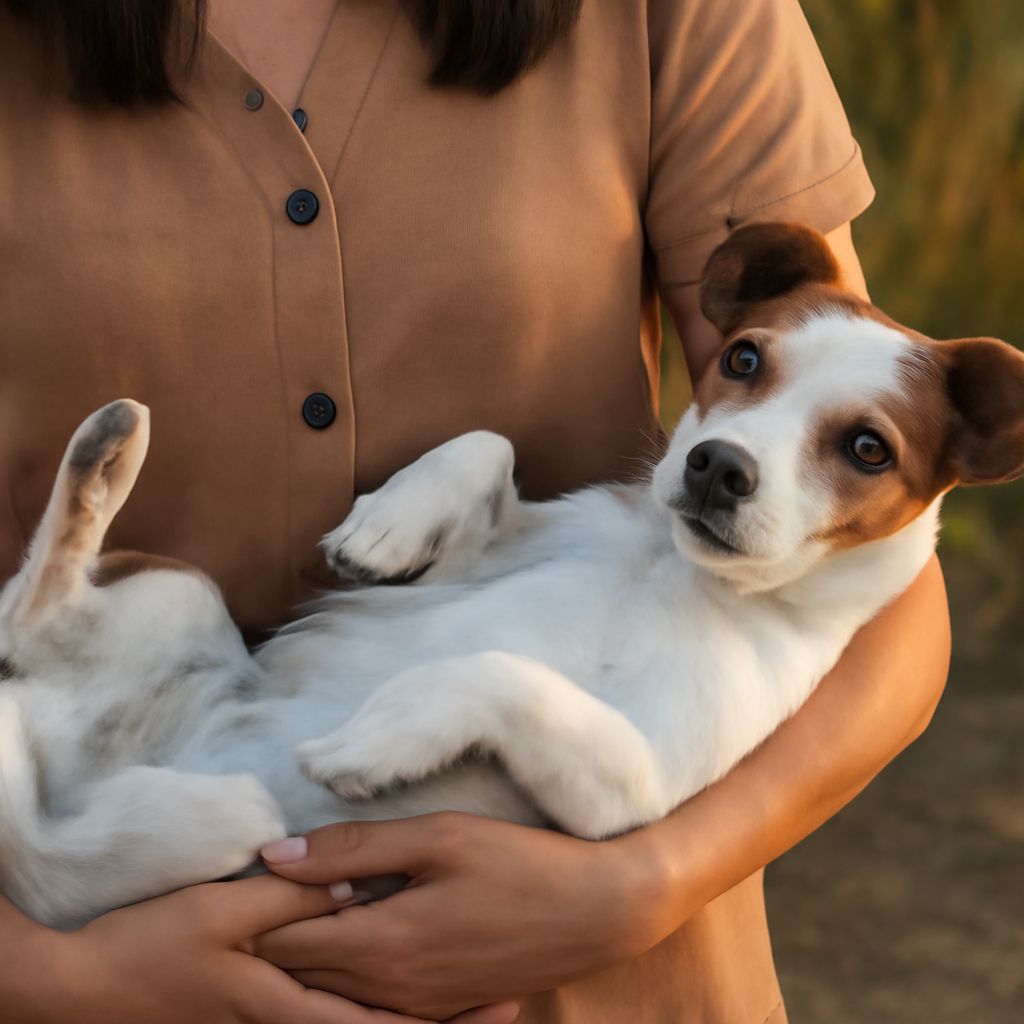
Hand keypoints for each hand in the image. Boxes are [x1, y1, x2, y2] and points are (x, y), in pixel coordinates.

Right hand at [2, 877, 517, 1023]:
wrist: (82, 993)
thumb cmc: (149, 951)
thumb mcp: (219, 914)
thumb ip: (288, 899)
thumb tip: (342, 881)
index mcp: (284, 1005)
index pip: (377, 1022)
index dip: (440, 1015)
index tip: (499, 996)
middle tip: (508, 1005)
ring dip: (418, 1020)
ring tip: (486, 1004)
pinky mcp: (260, 1018)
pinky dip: (375, 1015)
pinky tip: (402, 1001)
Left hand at [256, 815, 665, 1018]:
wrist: (600, 910)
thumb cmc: (522, 863)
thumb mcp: (439, 836)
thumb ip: (354, 847)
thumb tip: (275, 853)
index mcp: (383, 944)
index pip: (286, 937)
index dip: (257, 907)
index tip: (243, 873)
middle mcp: (392, 988)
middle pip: (301, 972)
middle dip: (273, 933)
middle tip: (257, 894)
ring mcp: (418, 1004)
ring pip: (332, 993)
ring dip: (308, 954)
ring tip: (302, 909)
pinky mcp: (441, 1006)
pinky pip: (372, 1003)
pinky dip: (346, 976)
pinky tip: (354, 940)